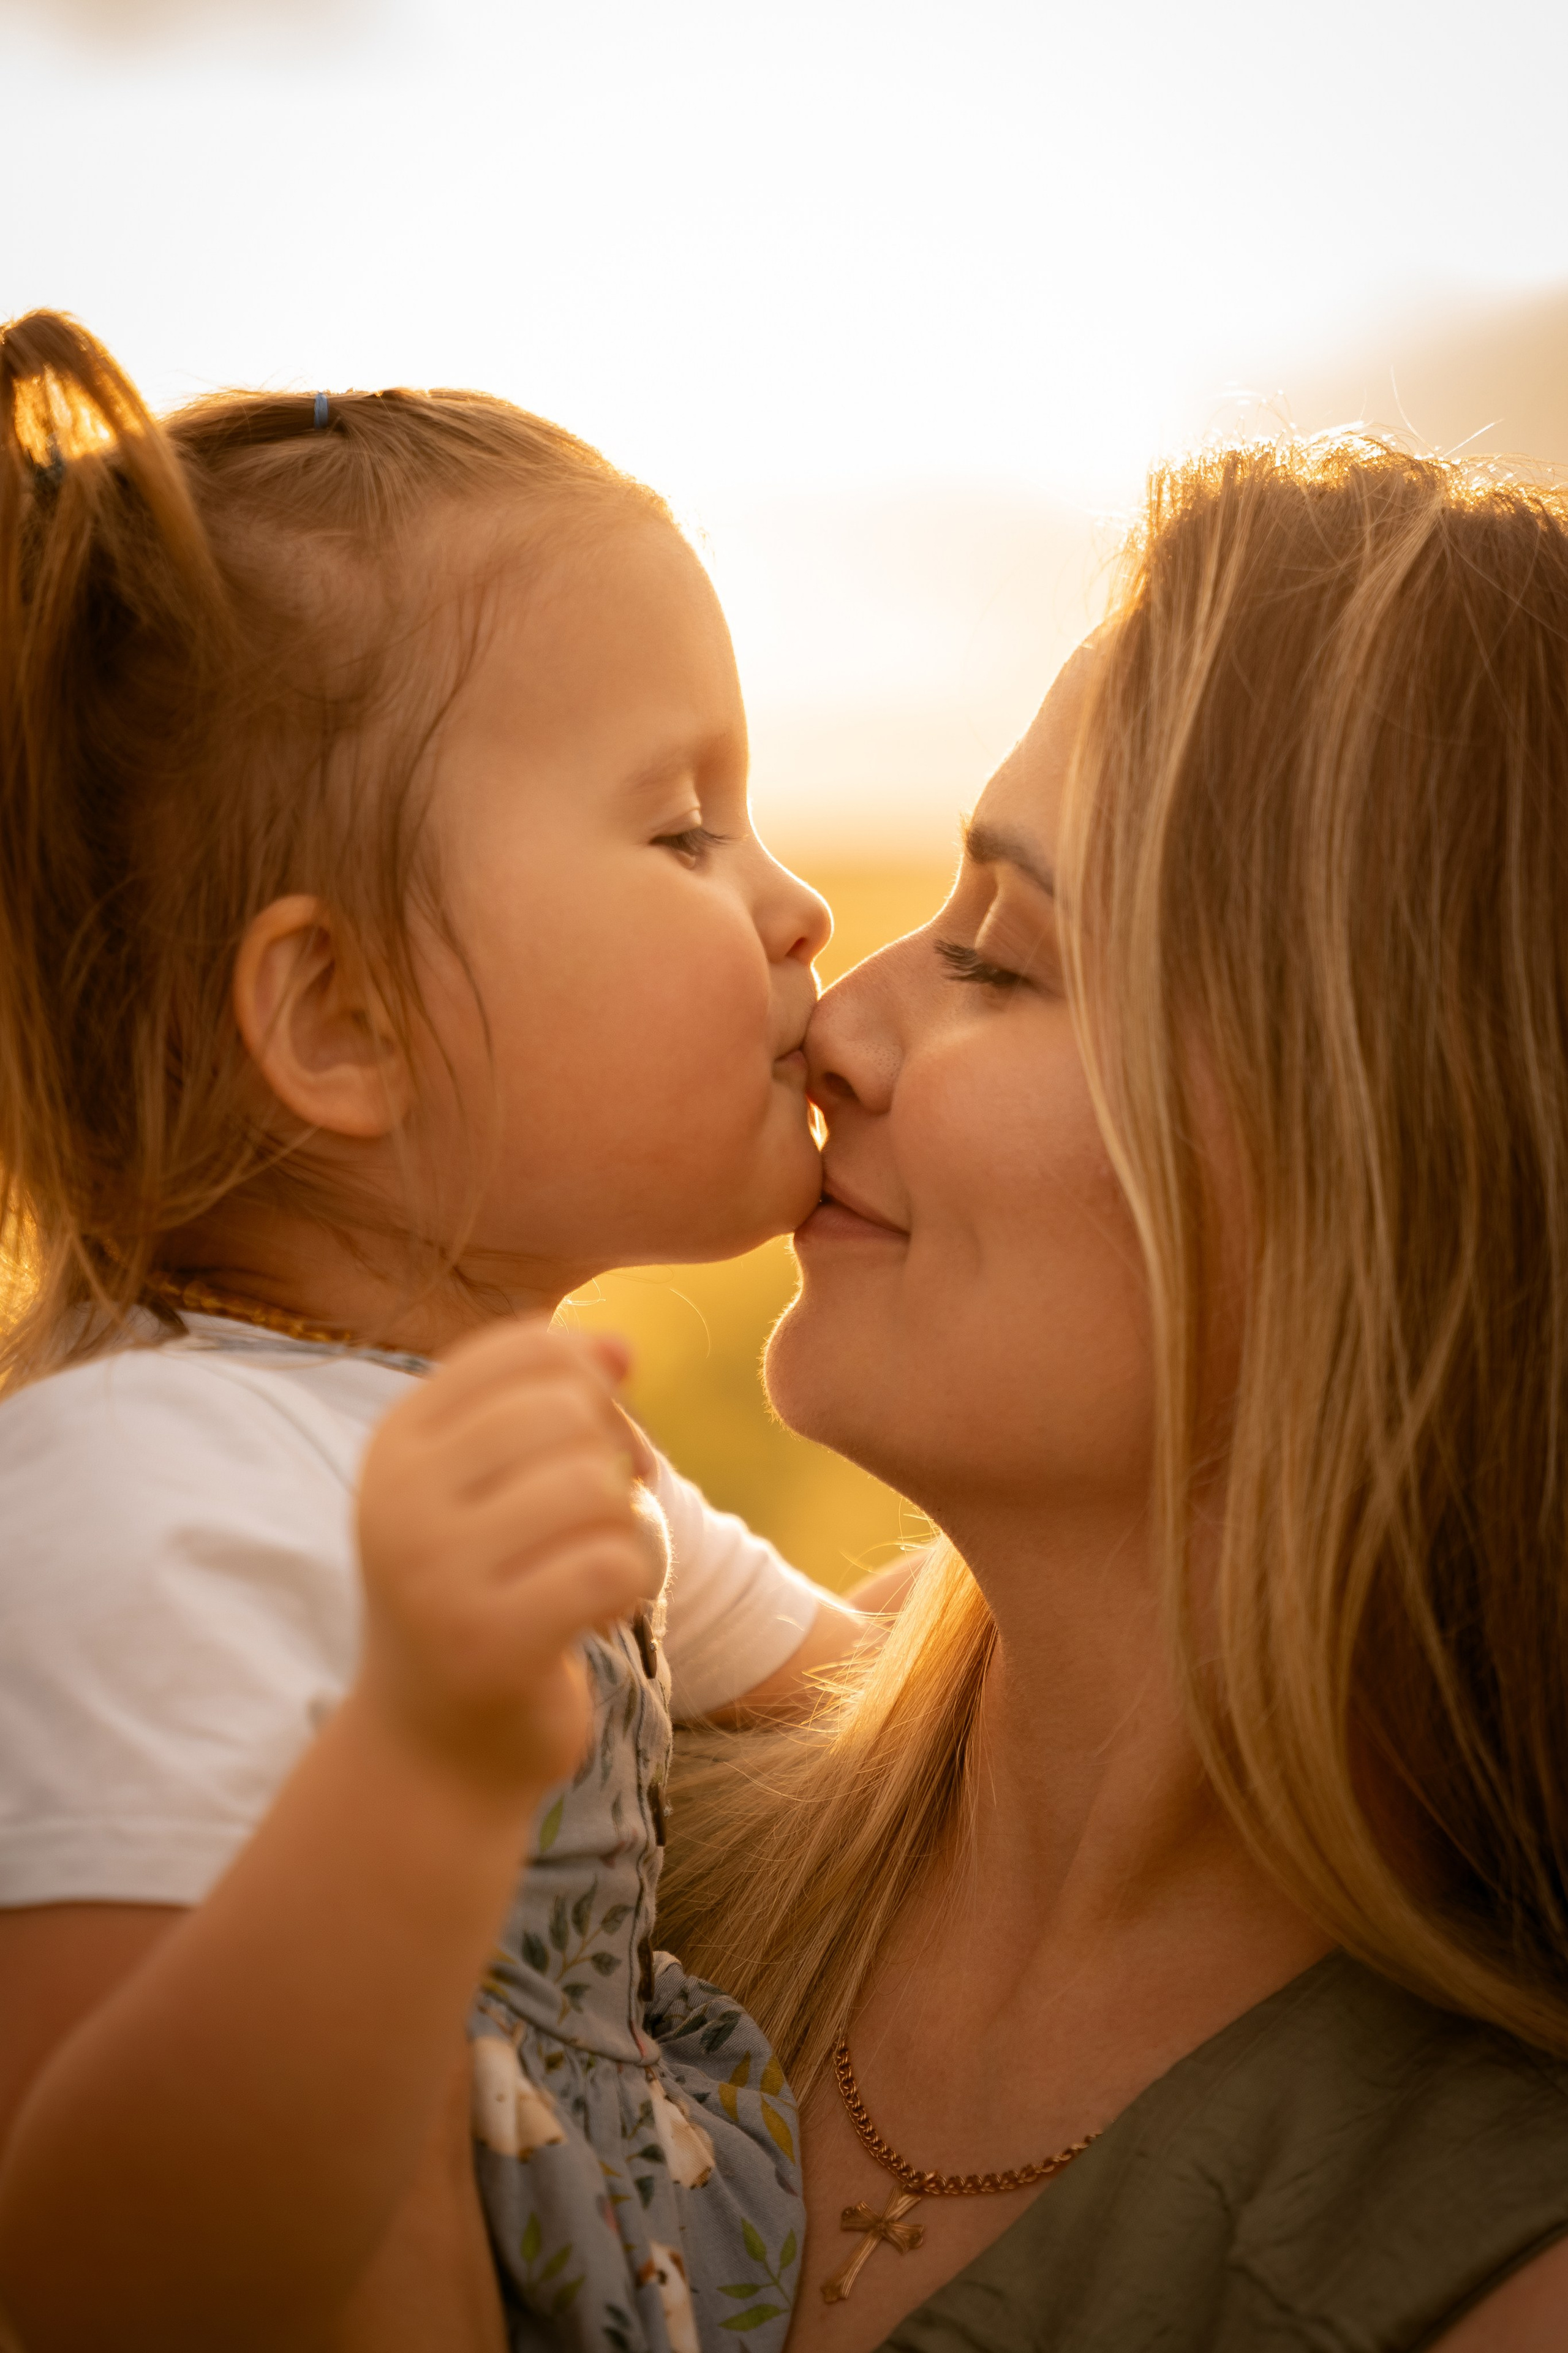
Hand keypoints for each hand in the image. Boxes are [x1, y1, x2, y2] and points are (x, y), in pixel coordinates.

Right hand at [355, 1318, 649, 1799]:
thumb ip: (553, 1403)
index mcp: (398, 1442)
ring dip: (627, 1529)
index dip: (591, 1383)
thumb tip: (620, 1343)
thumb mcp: (498, 1484)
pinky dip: (632, 1584)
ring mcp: (435, 1572)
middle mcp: (399, 1498)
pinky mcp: (488, 1642)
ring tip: (592, 1569)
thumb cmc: (487, 1594)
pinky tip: (597, 1614)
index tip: (591, 1444)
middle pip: (569, 1410)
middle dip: (614, 1458)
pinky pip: (615, 1562)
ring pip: (598, 1487)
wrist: (438, 1750)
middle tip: (600, 1518)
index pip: (525, 1348)